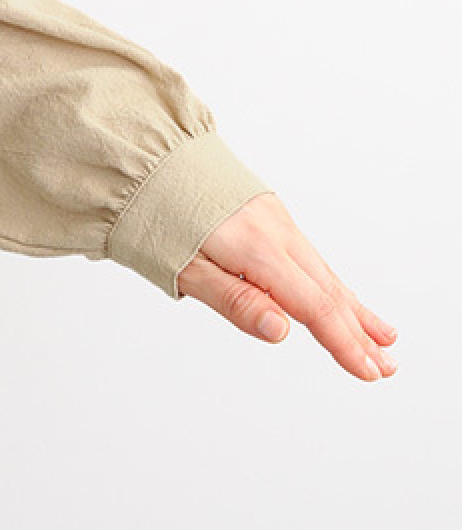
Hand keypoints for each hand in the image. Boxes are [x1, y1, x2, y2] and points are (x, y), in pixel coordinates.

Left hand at [176, 192, 397, 380]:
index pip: (313, 306)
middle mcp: (275, 231)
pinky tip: (341, 296)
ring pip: (322, 272)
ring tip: (382, 337)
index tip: (368, 371)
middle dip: (358, 332)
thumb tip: (282, 330)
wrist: (144, 158)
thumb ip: (235, 300)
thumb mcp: (185, 268)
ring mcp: (274, 219)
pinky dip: (331, 281)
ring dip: (352, 308)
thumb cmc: (155, 216)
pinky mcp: (266, 214)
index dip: (343, 342)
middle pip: (326, 291)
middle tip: (386, 367)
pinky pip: (308, 256)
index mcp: (257, 249)